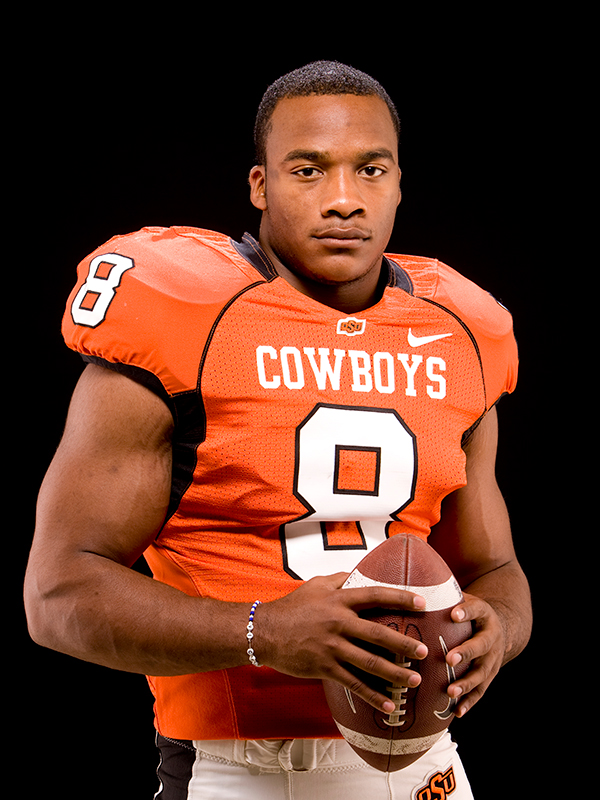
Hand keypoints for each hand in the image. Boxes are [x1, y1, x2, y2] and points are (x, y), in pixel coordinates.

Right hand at [256, 572, 428, 713]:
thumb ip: (340, 579)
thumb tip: (360, 574)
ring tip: (414, 680)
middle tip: (423, 651)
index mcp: (339, 600)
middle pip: (377, 633)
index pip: (375, 595)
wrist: (263, 631)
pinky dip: (372, 695)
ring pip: (369, 662)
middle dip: (403, 644)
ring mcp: (332, 647)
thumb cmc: (292, 606)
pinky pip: (353, 683)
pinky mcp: (324, 667)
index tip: (422, 602)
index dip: (400, 597)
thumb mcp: (316, 585)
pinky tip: (389, 704)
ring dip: (394, 673)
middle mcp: (338, 622)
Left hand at [445, 592, 505, 716]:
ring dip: (466, 683)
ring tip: (450, 692)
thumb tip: (410, 582)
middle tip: (448, 659)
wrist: (499, 627)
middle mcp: (491, 636)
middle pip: (481, 645)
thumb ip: (442, 593)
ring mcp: (493, 659)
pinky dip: (469, 702)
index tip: (454, 615)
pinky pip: (481, 691)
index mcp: (483, 613)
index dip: (466, 612)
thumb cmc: (468, 611)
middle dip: (465, 652)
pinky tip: (457, 712)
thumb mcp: (462, 597)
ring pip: (482, 673)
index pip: (476, 610)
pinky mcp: (490, 676)